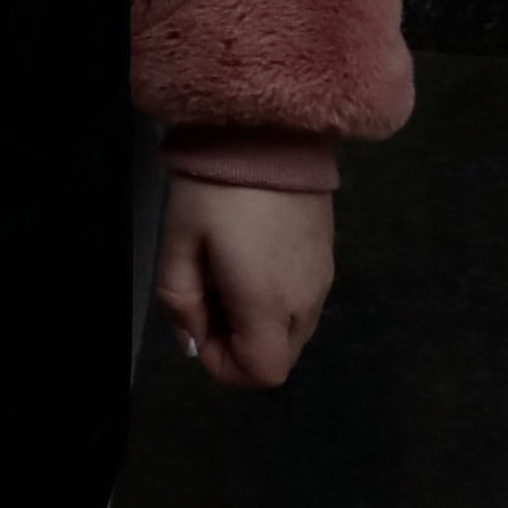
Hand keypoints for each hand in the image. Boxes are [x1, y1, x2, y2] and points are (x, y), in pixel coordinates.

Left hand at [155, 176, 333, 388]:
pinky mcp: (328, 260)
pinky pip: (302, 303)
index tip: (197, 327)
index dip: (224, 365)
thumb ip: (179, 300)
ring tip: (223, 274)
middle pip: (278, 357)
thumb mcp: (179, 241)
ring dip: (255, 322)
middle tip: (205, 297)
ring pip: (291, 332)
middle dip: (237, 343)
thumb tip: (190, 343)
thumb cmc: (215, 189)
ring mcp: (323, 281)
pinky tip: (248, 259)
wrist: (269, 133)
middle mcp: (306, 301)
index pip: (263, 373)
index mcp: (269, 303)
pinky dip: (273, 301)